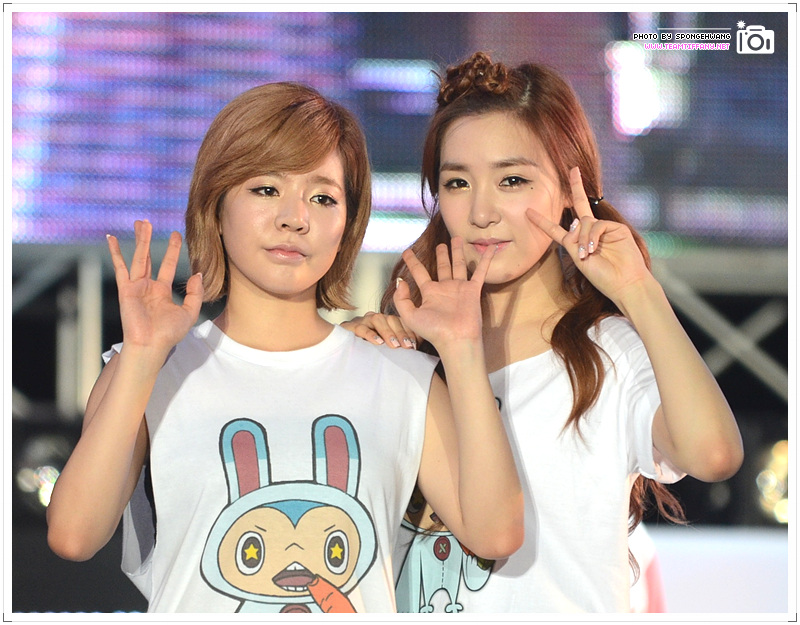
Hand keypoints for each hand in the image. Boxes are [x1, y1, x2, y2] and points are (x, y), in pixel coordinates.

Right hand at [107, 220, 203, 354]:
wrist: (151, 345)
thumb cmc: (169, 334)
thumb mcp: (189, 312)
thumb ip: (195, 293)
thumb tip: (197, 274)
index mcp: (161, 291)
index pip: (167, 264)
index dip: (172, 249)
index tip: (176, 234)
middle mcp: (147, 286)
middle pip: (148, 257)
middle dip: (147, 239)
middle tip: (147, 222)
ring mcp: (136, 287)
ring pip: (138, 257)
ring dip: (139, 240)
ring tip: (140, 222)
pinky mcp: (126, 289)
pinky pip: (121, 267)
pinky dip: (116, 253)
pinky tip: (111, 239)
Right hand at [340, 312, 418, 348]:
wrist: (343, 354)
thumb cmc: (368, 353)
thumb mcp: (387, 349)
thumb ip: (401, 345)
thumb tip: (416, 348)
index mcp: (385, 322)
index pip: (400, 321)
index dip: (408, 332)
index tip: (414, 345)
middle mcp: (374, 319)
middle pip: (390, 319)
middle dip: (401, 333)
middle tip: (407, 347)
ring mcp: (362, 321)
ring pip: (377, 319)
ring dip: (387, 332)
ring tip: (394, 345)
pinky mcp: (349, 327)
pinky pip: (360, 327)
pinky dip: (370, 334)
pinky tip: (377, 342)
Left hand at [393, 237, 494, 348]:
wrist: (455, 339)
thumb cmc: (433, 330)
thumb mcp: (409, 316)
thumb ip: (402, 299)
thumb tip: (401, 281)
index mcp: (430, 293)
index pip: (419, 272)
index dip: (412, 261)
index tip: (407, 251)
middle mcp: (445, 288)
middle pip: (442, 266)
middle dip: (441, 255)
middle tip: (440, 244)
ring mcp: (460, 288)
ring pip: (459, 265)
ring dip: (458, 252)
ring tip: (457, 238)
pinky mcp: (473, 290)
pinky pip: (480, 272)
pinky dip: (486, 259)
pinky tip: (490, 248)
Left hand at [526, 167, 652, 308]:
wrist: (624, 283)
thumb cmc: (602, 276)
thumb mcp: (579, 258)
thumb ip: (572, 240)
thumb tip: (574, 221)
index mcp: (577, 242)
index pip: (557, 228)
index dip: (542, 221)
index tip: (528, 212)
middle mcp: (590, 232)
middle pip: (580, 204)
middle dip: (576, 187)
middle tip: (573, 169)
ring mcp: (604, 228)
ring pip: (585, 222)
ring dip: (583, 238)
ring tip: (588, 254)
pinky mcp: (616, 228)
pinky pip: (597, 225)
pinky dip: (592, 237)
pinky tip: (593, 249)